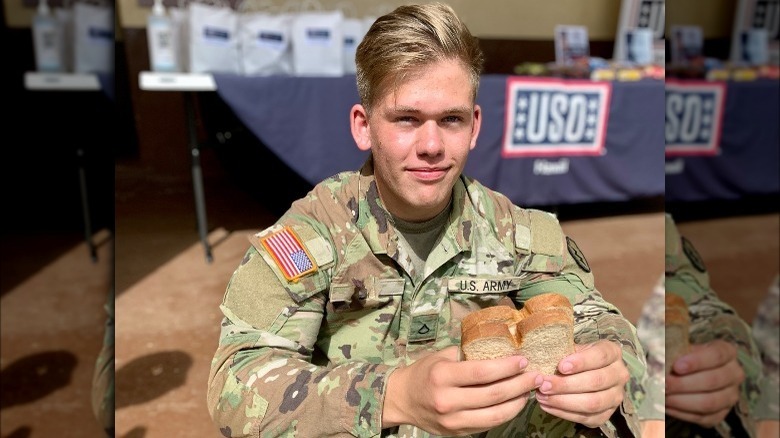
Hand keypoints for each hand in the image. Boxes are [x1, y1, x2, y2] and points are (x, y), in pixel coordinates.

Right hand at [382, 346, 539, 434]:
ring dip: (518, 402)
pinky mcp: (458, 432)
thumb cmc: (424, 372)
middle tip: (536, 375)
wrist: (402, 400)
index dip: (506, 367)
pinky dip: (506, 413)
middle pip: (493, 394)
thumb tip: (501, 346)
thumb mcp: (441, 356)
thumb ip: (467, 353)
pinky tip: (515, 402)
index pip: (481, 372)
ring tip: (530, 390)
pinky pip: (489, 424)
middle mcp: (447, 400)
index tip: (523, 360)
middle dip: (520, 384)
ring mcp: (453, 420)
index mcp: (442, 376)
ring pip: (496, 414)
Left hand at [534, 340, 628, 427]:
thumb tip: (543, 360)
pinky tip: (547, 405)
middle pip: (596, 381)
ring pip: (592, 403)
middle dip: (566, 384)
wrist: (587, 373)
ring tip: (542, 396)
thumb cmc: (576, 358)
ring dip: (564, 401)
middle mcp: (620, 375)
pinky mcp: (606, 415)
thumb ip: (563, 353)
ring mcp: (615, 397)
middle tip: (544, 385)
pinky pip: (586, 417)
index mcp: (613, 353)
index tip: (561, 366)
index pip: (600, 356)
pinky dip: (563, 413)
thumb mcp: (573, 349)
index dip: (581, 362)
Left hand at [665, 340, 744, 427]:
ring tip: (662, 396)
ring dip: (681, 400)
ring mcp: (730, 396)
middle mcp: (734, 374)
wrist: (691, 373)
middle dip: (683, 383)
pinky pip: (703, 417)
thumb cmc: (685, 357)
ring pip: (709, 402)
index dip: (697, 362)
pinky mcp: (721, 414)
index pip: (717, 355)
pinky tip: (667, 406)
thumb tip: (659, 361)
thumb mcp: (681, 348)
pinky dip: (681, 412)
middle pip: (712, 381)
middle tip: (663, 384)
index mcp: (727, 352)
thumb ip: (674, 352)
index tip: (676, 366)